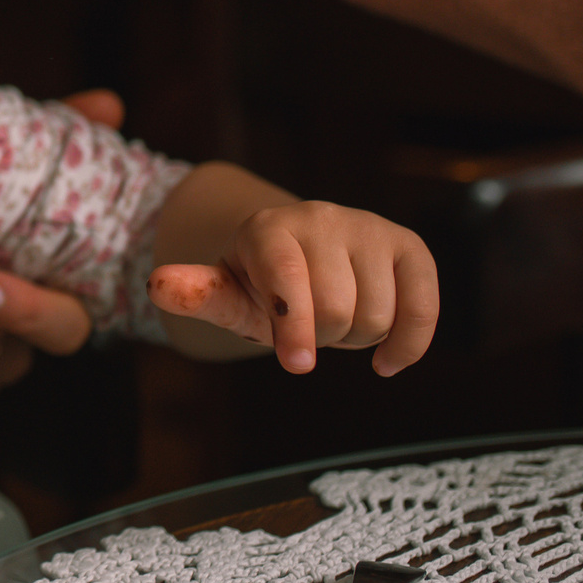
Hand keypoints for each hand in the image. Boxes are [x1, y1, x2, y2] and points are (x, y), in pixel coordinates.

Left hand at [147, 202, 438, 377]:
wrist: (301, 256)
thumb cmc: (257, 285)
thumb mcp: (226, 294)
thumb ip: (197, 293)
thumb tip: (158, 286)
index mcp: (267, 227)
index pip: (288, 278)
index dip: (294, 326)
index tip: (296, 365)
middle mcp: (320, 217)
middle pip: (337, 309)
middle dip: (322, 337)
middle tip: (306, 329)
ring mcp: (368, 227)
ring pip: (378, 314)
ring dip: (357, 339)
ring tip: (334, 320)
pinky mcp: (408, 246)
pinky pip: (423, 308)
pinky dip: (408, 345)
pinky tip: (387, 361)